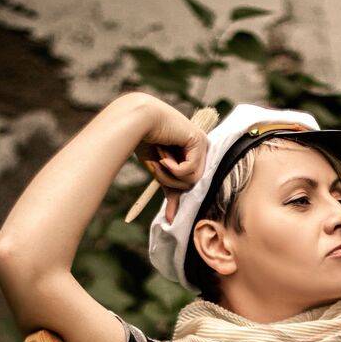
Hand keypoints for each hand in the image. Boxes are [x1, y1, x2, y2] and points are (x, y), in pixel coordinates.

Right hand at [136, 100, 208, 225]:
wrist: (138, 121)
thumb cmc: (146, 142)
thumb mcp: (160, 171)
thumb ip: (170, 190)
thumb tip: (172, 220)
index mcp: (194, 154)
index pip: (190, 183)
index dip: (177, 192)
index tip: (169, 212)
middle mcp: (201, 148)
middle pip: (192, 184)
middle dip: (171, 181)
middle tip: (157, 167)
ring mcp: (202, 144)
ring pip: (192, 179)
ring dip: (171, 174)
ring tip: (159, 159)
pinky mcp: (199, 141)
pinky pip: (190, 170)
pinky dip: (174, 167)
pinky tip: (164, 154)